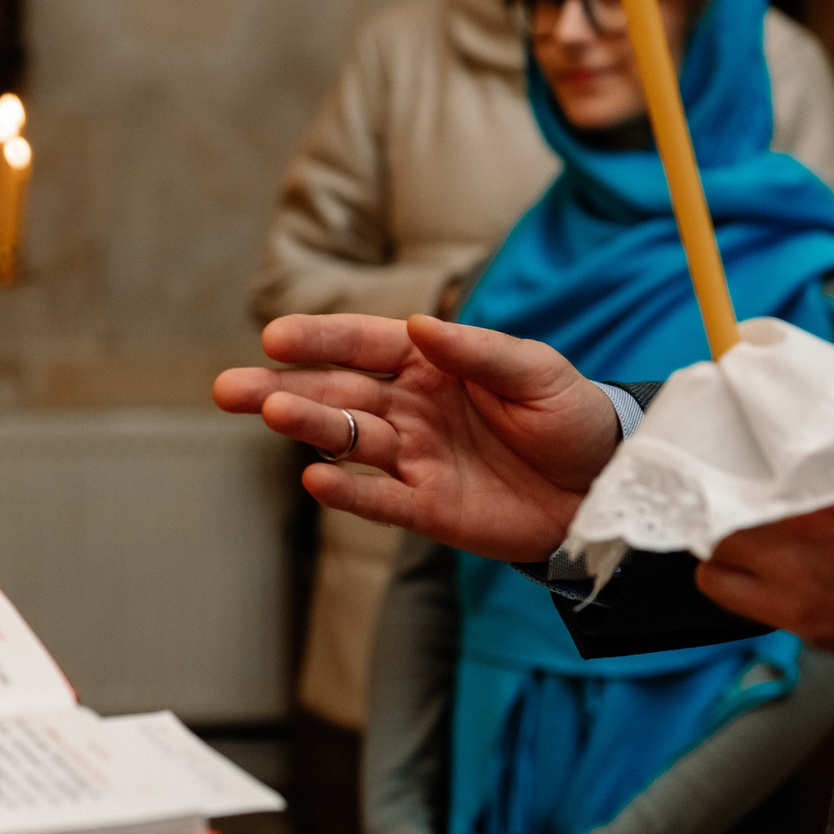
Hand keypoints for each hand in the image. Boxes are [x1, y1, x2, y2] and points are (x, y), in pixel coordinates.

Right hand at [212, 313, 621, 563]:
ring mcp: (414, 457)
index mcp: (431, 363)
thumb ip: (478, 352)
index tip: (274, 337)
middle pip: (337, 394)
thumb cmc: (570, 416)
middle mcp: (411, 407)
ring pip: (350, 441)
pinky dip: (350, 491)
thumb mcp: (537, 371)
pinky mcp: (427, 507)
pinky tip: (316, 479)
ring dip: (310, 429)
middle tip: (229, 388)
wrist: (605, 487)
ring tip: (273, 415)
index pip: (363, 343)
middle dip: (283, 388)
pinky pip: (380, 499)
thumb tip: (420, 327)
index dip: (319, 339)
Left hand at [695, 430, 833, 672]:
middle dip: (712, 499)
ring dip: (723, 548)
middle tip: (726, 487)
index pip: (727, 455)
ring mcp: (802, 593)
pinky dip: (750, 589)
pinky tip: (776, 572)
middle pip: (708, 516)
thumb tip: (812, 395)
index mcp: (818, 482)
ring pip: (717, 569)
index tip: (709, 435)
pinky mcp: (818, 630)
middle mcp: (799, 540)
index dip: (711, 444)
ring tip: (745, 533)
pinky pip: (750, 610)